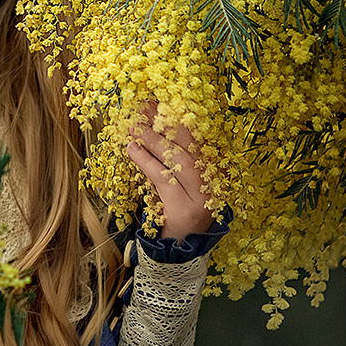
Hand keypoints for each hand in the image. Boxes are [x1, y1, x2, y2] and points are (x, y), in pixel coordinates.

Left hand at [127, 102, 213, 241]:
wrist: (182, 245)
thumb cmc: (176, 205)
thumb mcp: (179, 179)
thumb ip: (172, 157)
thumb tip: (147, 124)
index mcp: (213, 168)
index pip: (197, 136)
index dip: (179, 117)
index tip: (159, 100)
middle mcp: (213, 180)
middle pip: (191, 144)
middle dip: (168, 123)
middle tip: (145, 107)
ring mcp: (201, 195)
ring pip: (178, 160)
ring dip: (154, 140)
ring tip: (133, 127)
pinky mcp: (185, 208)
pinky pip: (163, 178)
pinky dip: (146, 161)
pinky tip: (132, 149)